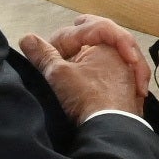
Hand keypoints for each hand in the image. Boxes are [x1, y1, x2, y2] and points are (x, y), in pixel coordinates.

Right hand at [21, 14, 154, 119]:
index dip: (64, 38)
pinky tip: (93, 80)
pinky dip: (103, 72)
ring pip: (111, 56)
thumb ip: (42, 54)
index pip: (85, 29)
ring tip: (79, 62)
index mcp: (108, 45)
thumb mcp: (58, 74)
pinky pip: (117, 73)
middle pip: (102, 37)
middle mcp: (123, 55)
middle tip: (74, 36)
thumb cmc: (87, 99)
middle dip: (85, 36)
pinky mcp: (131, 92)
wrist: (111, 129)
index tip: (52, 50)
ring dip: (94, 56)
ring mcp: (130, 74)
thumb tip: (27, 39)